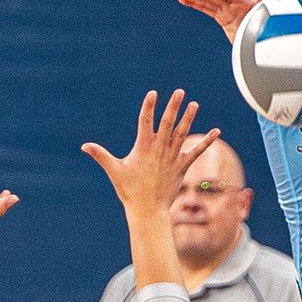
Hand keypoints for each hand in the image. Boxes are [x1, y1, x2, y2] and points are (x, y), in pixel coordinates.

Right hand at [82, 89, 219, 211]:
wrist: (148, 210)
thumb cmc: (129, 190)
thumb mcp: (114, 171)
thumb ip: (101, 155)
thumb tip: (84, 146)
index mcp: (143, 147)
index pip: (146, 122)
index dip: (149, 107)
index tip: (153, 94)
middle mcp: (159, 150)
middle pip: (167, 123)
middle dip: (173, 106)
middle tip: (179, 92)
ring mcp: (172, 158)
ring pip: (182, 134)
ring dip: (188, 118)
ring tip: (194, 104)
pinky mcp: (182, 167)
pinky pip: (196, 152)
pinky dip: (206, 142)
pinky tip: (217, 132)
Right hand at [175, 0, 269, 43]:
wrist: (260, 46)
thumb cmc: (264, 29)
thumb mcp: (262, 15)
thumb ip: (261, 3)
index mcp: (242, 1)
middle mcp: (233, 4)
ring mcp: (227, 10)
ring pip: (206, 0)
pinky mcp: (222, 18)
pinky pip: (206, 9)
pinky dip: (194, 4)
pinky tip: (183, 0)